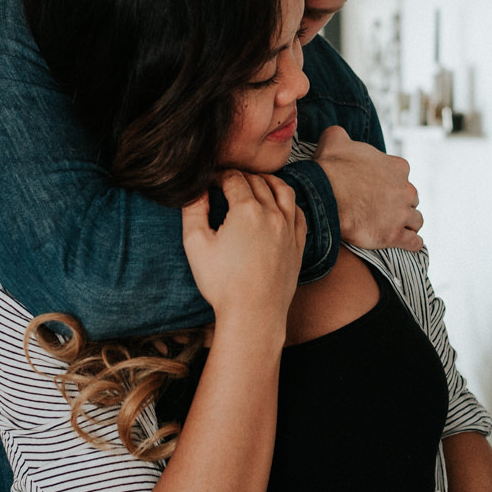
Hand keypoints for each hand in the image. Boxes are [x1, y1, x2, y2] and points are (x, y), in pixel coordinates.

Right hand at [182, 172, 304, 326]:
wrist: (253, 315)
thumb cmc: (222, 284)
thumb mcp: (196, 244)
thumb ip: (193, 210)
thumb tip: (196, 190)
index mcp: (247, 210)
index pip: (233, 179)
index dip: (219, 176)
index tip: (210, 182)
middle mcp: (272, 214)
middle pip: (257, 182)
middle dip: (240, 177)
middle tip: (227, 182)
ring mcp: (289, 229)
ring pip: (283, 191)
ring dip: (268, 181)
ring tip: (256, 182)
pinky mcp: (298, 245)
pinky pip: (298, 213)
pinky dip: (288, 202)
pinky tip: (279, 205)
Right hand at [315, 126, 422, 251]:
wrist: (326, 196)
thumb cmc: (332, 168)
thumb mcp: (335, 139)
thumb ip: (341, 135)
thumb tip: (337, 135)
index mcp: (397, 167)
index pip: (403, 176)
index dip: (392, 183)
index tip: (381, 189)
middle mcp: (405, 190)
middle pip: (411, 199)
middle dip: (402, 204)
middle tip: (386, 210)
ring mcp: (401, 214)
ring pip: (416, 220)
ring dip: (409, 224)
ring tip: (398, 227)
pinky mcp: (394, 235)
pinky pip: (414, 242)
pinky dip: (412, 243)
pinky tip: (408, 243)